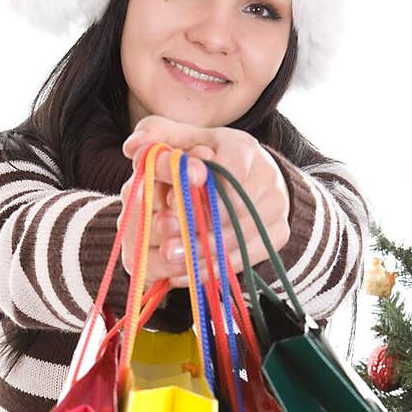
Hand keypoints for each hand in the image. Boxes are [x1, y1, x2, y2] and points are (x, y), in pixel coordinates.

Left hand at [119, 115, 290, 288]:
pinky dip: (214, 269)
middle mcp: (268, 177)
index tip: (171, 201)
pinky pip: (247, 257)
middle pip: (235, 209)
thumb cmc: (210, 157)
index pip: (229, 170)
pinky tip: (185, 275)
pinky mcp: (279, 234)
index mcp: (245, 148)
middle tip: (165, 240)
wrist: (251, 178)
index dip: (201, 189)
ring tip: (170, 259)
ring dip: (203, 253)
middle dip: (198, 226)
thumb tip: (132, 147)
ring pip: (240, 237)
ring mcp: (277, 207)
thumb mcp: (185, 140)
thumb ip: (158, 136)